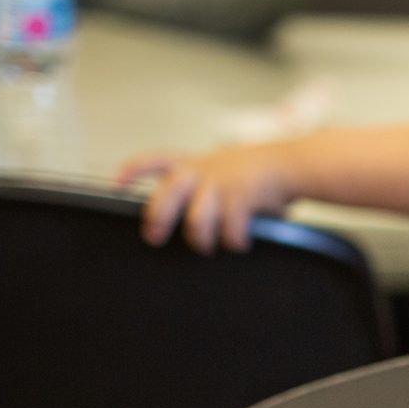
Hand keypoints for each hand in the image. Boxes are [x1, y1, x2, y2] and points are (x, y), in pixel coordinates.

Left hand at [116, 142, 300, 253]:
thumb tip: (185, 214)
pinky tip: (240, 243)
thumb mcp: (225, 167)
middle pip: (167, 194)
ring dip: (201, 239)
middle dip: (157, 218)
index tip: (117, 184)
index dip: (134, 171)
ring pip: (196, 221)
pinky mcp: (241, 199)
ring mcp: (221, 184)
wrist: (291, 163)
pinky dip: (234, 241)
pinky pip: (230, 231)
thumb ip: (205, 183)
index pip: (156, 160)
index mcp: (196, 163)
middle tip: (154, 237)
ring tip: (206, 247)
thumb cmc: (259, 172)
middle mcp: (203, 171)